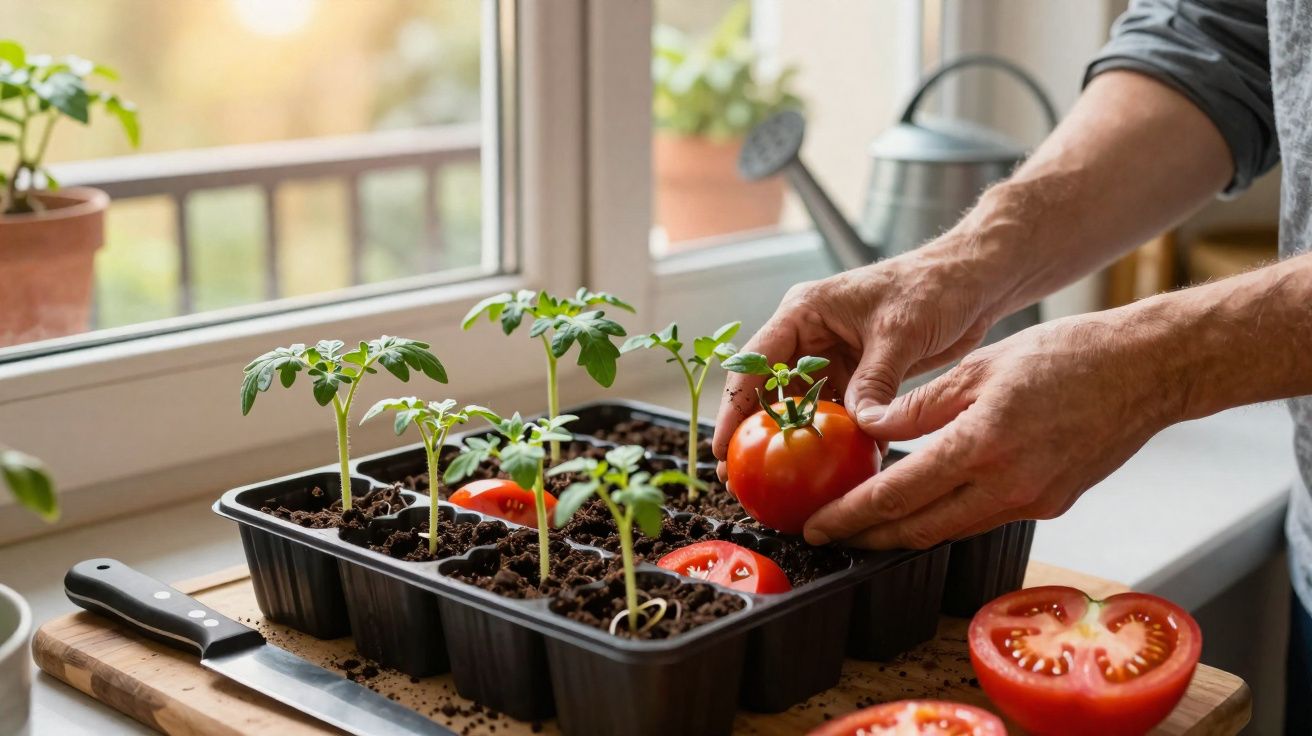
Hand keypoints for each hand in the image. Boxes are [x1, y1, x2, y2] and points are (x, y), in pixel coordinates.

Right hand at [711, 238, 1004, 477]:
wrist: (975, 279)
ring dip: (799, 440)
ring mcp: (833, 356)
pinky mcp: (859, 373)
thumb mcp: (899, 335)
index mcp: (804, 312)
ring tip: (784, 482)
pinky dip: (837, 438)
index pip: (755, 364)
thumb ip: (874, 383)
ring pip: (802, 406)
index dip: (734, 409)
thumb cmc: (935, 286)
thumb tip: (857, 430)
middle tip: (742, 478)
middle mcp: (810, 335)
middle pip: (770, 390)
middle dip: (757, 433)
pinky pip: (837, 412)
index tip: (723, 450)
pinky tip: (837, 469)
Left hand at [801, 308, 1184, 547]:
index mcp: (982, 445)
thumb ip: (921, 407)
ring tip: (865, 525)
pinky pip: (983, 518)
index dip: (851, 517)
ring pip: (951, 529)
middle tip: (828, 536)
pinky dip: (947, 516)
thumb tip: (872, 430)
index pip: (898, 496)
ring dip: (905, 532)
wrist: (1146, 371)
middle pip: (919, 529)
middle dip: (868, 537)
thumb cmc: (1069, 355)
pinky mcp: (1051, 505)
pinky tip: (924, 504)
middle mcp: (1008, 486)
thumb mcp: (980, 367)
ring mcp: (1033, 502)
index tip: (817, 527)